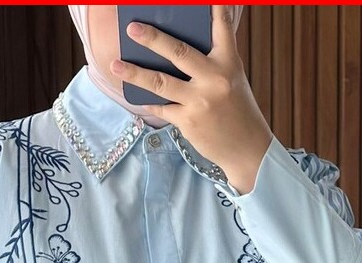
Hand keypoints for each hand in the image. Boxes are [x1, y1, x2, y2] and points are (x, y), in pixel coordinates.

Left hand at [110, 5, 273, 193]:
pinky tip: (134, 95)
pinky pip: (161, 107)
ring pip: (160, 82)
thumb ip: (211, 63)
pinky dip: (147, 101)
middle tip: (132, 28)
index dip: (214, 8)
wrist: (246, 149)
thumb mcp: (232, 80)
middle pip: (178, 52)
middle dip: (153, 39)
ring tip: (115, 64)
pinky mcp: (188, 121)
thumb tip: (176, 51)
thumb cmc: (237, 111)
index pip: (221, 27)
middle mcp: (214, 79)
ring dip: (134, 73)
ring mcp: (199, 101)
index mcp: (228, 63)